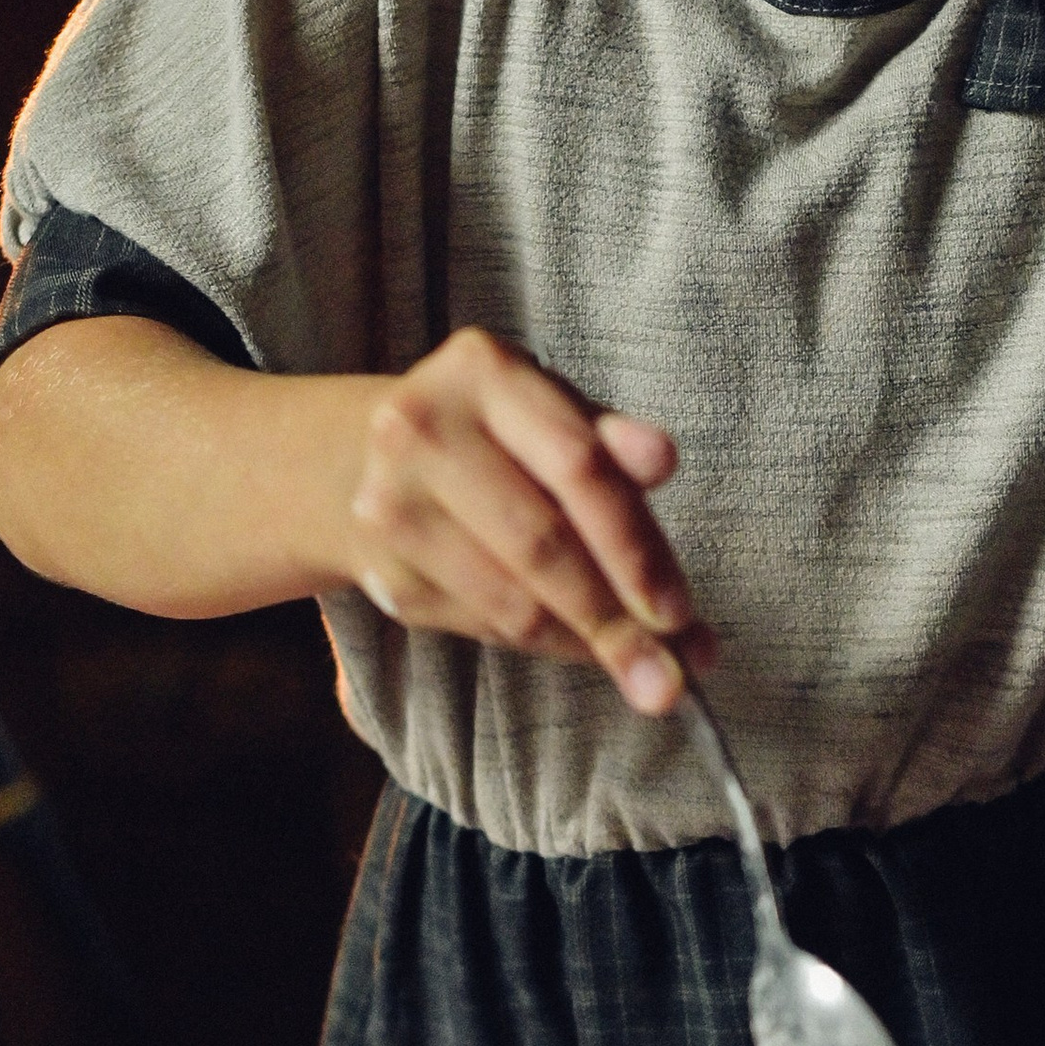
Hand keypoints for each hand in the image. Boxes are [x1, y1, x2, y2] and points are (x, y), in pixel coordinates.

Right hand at [345, 328, 716, 712]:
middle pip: (542, 543)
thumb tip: (662, 460)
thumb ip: (612, 444)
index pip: (577, 467)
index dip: (634, 545)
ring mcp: (391, 506)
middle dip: (616, 618)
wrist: (364, 457)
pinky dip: (545, 646)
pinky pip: (486, 628)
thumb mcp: (555, 415)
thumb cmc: (492, 434)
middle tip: (670, 672)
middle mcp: (423, 431)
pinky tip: (579, 645)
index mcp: (483, 373)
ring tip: (640, 668)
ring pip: (513, 603)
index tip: (680, 610)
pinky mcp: (383, 573)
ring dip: (586, 644)